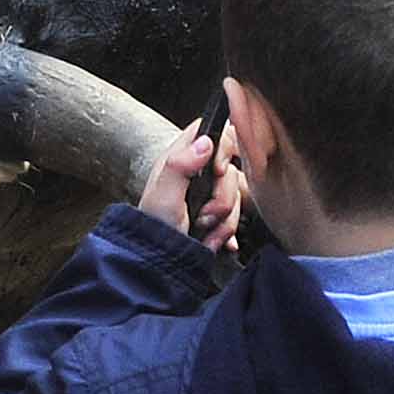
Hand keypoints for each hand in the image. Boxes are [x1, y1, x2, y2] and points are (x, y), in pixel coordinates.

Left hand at [138, 107, 243, 254]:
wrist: (159, 261)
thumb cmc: (154, 227)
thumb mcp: (163, 195)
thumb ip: (181, 165)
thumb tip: (205, 141)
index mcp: (183, 158)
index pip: (214, 133)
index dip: (224, 148)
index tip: (218, 172)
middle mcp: (198, 172)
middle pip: (232, 170)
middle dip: (222, 199)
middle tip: (203, 214)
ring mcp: (210, 193)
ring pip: (238, 196)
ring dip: (223, 220)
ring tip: (202, 228)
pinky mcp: (219, 214)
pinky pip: (239, 217)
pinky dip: (226, 231)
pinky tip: (211, 237)